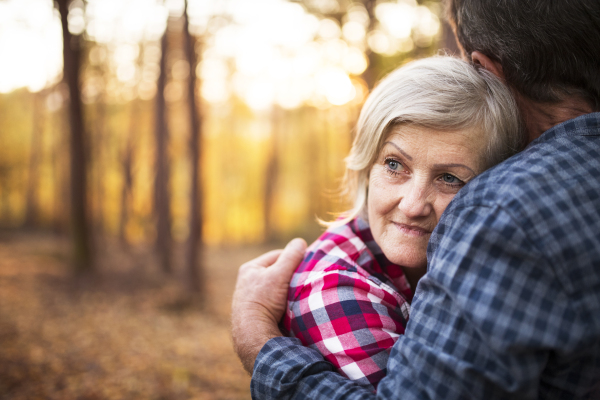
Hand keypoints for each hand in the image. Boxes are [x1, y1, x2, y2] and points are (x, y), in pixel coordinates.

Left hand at [231, 238, 306, 373]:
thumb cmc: (264, 300)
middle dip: (290, 275)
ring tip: (299, 294)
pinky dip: (283, 303)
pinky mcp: (255, 314)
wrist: (252, 333)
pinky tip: (291, 308)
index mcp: (250, 269)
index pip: (277, 256)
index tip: (306, 264)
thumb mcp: (279, 274)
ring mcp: (250, 299)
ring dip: (287, 291)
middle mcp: (247, 282)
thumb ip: (291, 257)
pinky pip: (273, 303)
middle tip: (304, 279)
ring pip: (276, 289)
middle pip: (276, 273)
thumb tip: (300, 242)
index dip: (293, 258)